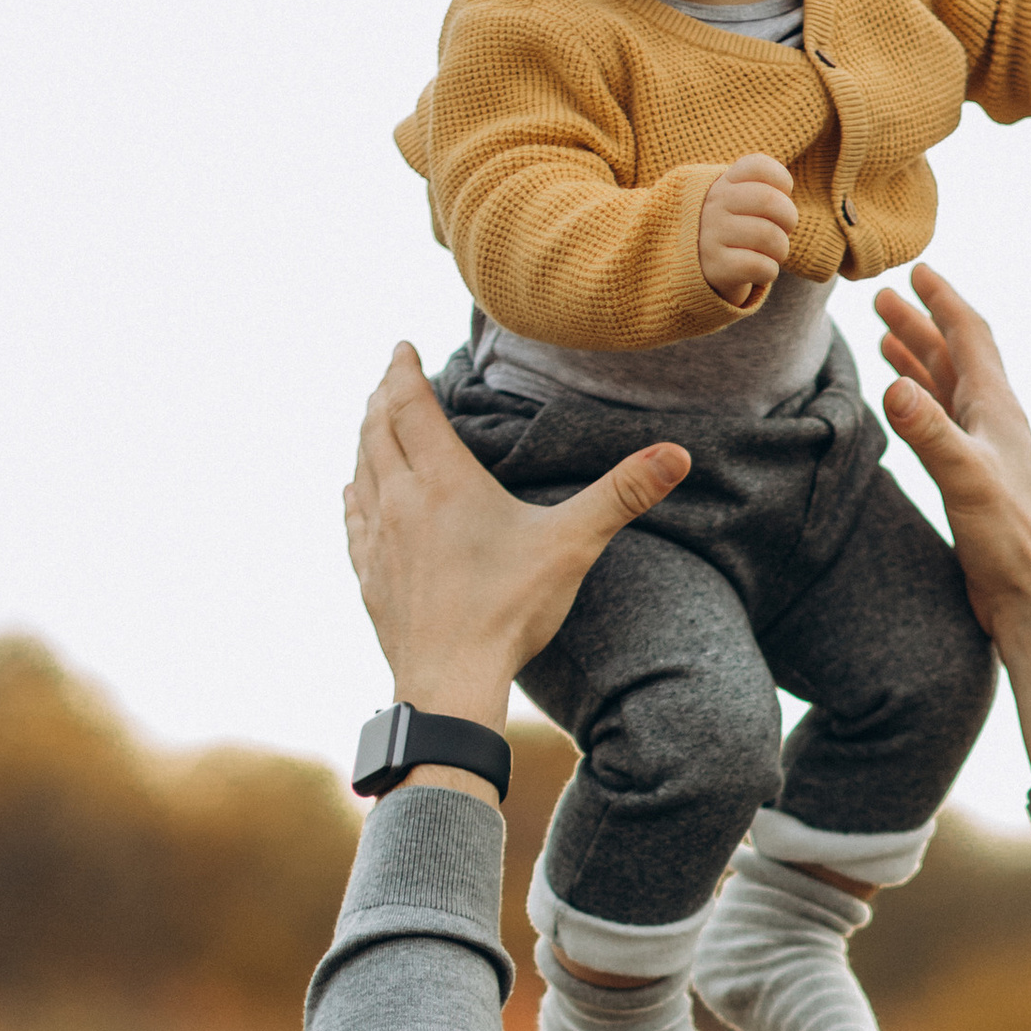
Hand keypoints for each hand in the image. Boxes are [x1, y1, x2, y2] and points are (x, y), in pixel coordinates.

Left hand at [343, 346, 687, 775]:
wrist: (450, 683)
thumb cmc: (508, 612)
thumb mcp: (572, 545)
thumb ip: (622, 494)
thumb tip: (677, 454)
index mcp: (443, 481)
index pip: (410, 405)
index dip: (403, 371)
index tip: (401, 347)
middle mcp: (400, 500)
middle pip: (376, 430)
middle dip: (381, 397)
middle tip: (388, 378)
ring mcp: (378, 540)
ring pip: (360, 469)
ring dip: (365, 439)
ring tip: (372, 423)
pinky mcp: (369, 576)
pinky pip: (354, 518)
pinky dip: (355, 491)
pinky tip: (356, 491)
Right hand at [697, 152, 798, 300]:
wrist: (700, 270)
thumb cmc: (735, 231)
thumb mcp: (742, 202)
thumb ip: (765, 189)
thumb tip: (785, 202)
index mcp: (723, 183)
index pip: (758, 165)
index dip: (782, 181)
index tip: (780, 198)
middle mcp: (713, 204)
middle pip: (769, 200)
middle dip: (789, 218)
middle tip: (783, 230)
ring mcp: (710, 235)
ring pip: (769, 236)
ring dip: (781, 249)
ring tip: (772, 253)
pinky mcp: (714, 267)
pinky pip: (760, 265)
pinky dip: (770, 270)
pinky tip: (761, 270)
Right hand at [874, 267, 1030, 779]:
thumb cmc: (1013, 542)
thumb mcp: (966, 479)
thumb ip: (930, 432)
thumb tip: (894, 384)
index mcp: (998, 411)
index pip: (971, 338)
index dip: (944, 301)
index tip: (918, 271)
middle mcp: (996, 425)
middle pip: (957, 358)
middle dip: (923, 325)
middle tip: (885, 300)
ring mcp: (988, 454)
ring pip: (950, 391)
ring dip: (921, 363)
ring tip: (889, 342)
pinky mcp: (978, 485)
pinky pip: (946, 427)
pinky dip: (924, 406)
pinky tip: (909, 411)